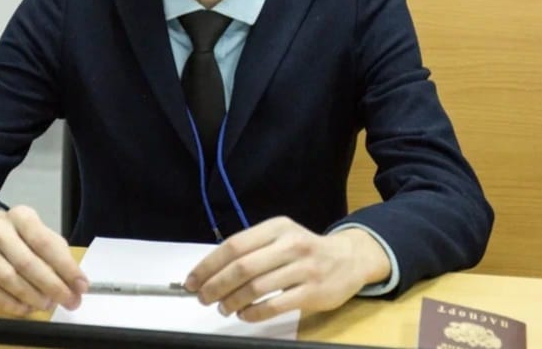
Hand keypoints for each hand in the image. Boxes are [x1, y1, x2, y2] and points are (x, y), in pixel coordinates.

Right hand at [0, 205, 87, 315]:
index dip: (65, 267)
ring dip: (32, 297)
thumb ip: (60, 257)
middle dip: (52, 286)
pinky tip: (27, 309)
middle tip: (69, 301)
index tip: (82, 285)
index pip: (45, 243)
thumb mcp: (43, 235)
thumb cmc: (23, 237)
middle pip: (26, 263)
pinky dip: (11, 305)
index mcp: (21, 216)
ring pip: (8, 279)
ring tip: (48, 305)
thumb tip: (77, 285)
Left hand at [182, 217, 391, 322]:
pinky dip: (254, 313)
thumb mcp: (280, 238)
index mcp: (277, 227)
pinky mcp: (313, 292)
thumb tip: (211, 271)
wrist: (349, 259)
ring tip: (223, 308)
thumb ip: (252, 250)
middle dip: (216, 285)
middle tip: (202, 298)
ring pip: (256, 287)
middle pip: (242, 267)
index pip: (234, 246)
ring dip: (232, 301)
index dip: (209, 265)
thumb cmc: (305, 250)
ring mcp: (303, 268)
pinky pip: (275, 305)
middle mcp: (290, 244)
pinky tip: (245, 315)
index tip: (193, 280)